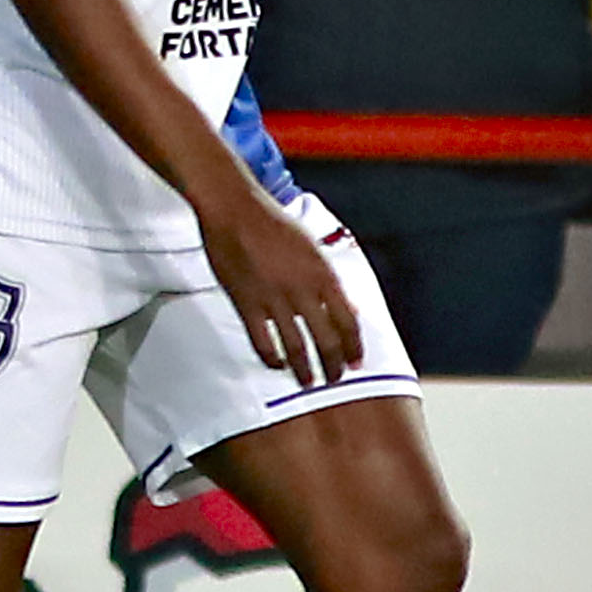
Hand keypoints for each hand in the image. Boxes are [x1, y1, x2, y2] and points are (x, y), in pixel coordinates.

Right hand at [198, 185, 363, 385]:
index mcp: (323, 275)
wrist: (234, 210)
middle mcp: (302, 290)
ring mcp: (274, 299)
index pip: (348, 321)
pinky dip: (272, 358)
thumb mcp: (312, 249)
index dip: (354, 347)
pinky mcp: (246, 304)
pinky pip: (262, 341)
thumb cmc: (273, 223)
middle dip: (333, 365)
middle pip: (325, 340)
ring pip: (296, 347)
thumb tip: (349, 307)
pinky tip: (277, 365)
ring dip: (304, 369)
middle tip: (334, 378)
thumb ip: (329, 281)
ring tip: (307, 382)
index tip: (356, 362)